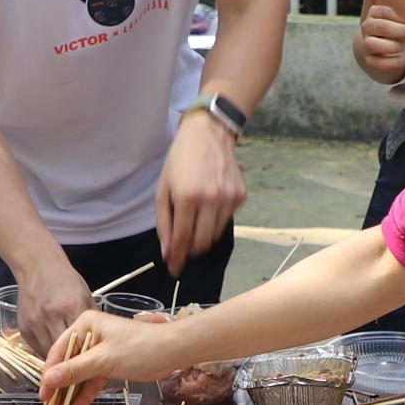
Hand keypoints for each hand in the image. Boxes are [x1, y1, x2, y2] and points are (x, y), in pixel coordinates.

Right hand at [13, 256, 95, 356]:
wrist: (38, 267)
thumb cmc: (65, 281)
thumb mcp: (85, 295)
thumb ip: (92, 319)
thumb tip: (100, 342)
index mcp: (72, 306)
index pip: (82, 341)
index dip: (86, 356)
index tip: (90, 365)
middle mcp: (51, 314)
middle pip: (64, 350)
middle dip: (71, 363)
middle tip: (78, 372)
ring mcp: (35, 322)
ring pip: (48, 353)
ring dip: (57, 361)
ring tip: (66, 366)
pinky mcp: (24, 328)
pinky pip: (36, 349)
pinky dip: (46, 353)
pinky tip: (53, 352)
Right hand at [37, 309, 189, 404]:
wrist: (174, 351)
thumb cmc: (140, 349)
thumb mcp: (104, 360)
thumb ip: (75, 371)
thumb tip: (48, 380)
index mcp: (85, 325)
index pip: (59, 351)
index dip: (49, 375)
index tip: (43, 397)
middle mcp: (89, 335)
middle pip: (67, 365)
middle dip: (59, 388)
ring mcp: (99, 351)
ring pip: (79, 376)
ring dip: (70, 396)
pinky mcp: (109, 364)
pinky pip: (91, 381)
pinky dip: (84, 396)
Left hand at [152, 111, 246, 275]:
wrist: (208, 134)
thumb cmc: (180, 161)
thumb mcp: (163, 189)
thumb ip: (164, 222)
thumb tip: (168, 251)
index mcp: (188, 197)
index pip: (182, 239)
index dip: (177, 257)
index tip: (173, 269)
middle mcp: (211, 200)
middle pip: (201, 242)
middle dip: (190, 251)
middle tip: (182, 252)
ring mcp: (229, 198)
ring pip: (215, 235)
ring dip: (202, 237)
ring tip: (194, 226)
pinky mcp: (241, 196)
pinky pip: (226, 220)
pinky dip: (215, 221)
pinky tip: (208, 207)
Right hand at [353, 2, 404, 83]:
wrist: (389, 49)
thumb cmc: (399, 32)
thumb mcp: (404, 22)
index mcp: (375, 13)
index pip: (386, 11)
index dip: (404, 17)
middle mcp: (367, 27)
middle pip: (381, 27)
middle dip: (403, 31)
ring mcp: (366, 44)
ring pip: (374, 45)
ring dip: (395, 46)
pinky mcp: (369, 60)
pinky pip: (379, 63)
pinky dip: (394, 61)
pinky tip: (404, 57)